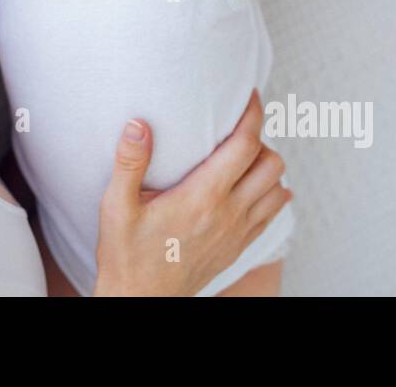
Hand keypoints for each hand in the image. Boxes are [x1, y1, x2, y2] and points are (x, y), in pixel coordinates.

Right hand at [91, 90, 290, 295]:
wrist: (140, 301)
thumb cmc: (126, 254)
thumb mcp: (117, 207)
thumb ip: (129, 163)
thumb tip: (138, 124)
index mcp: (202, 197)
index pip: (245, 145)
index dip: (253, 114)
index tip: (249, 95)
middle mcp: (228, 214)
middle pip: (272, 163)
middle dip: (260, 138)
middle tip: (235, 128)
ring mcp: (237, 233)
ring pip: (278, 188)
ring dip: (267, 166)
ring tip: (242, 155)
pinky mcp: (238, 247)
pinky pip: (271, 214)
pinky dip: (271, 193)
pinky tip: (251, 186)